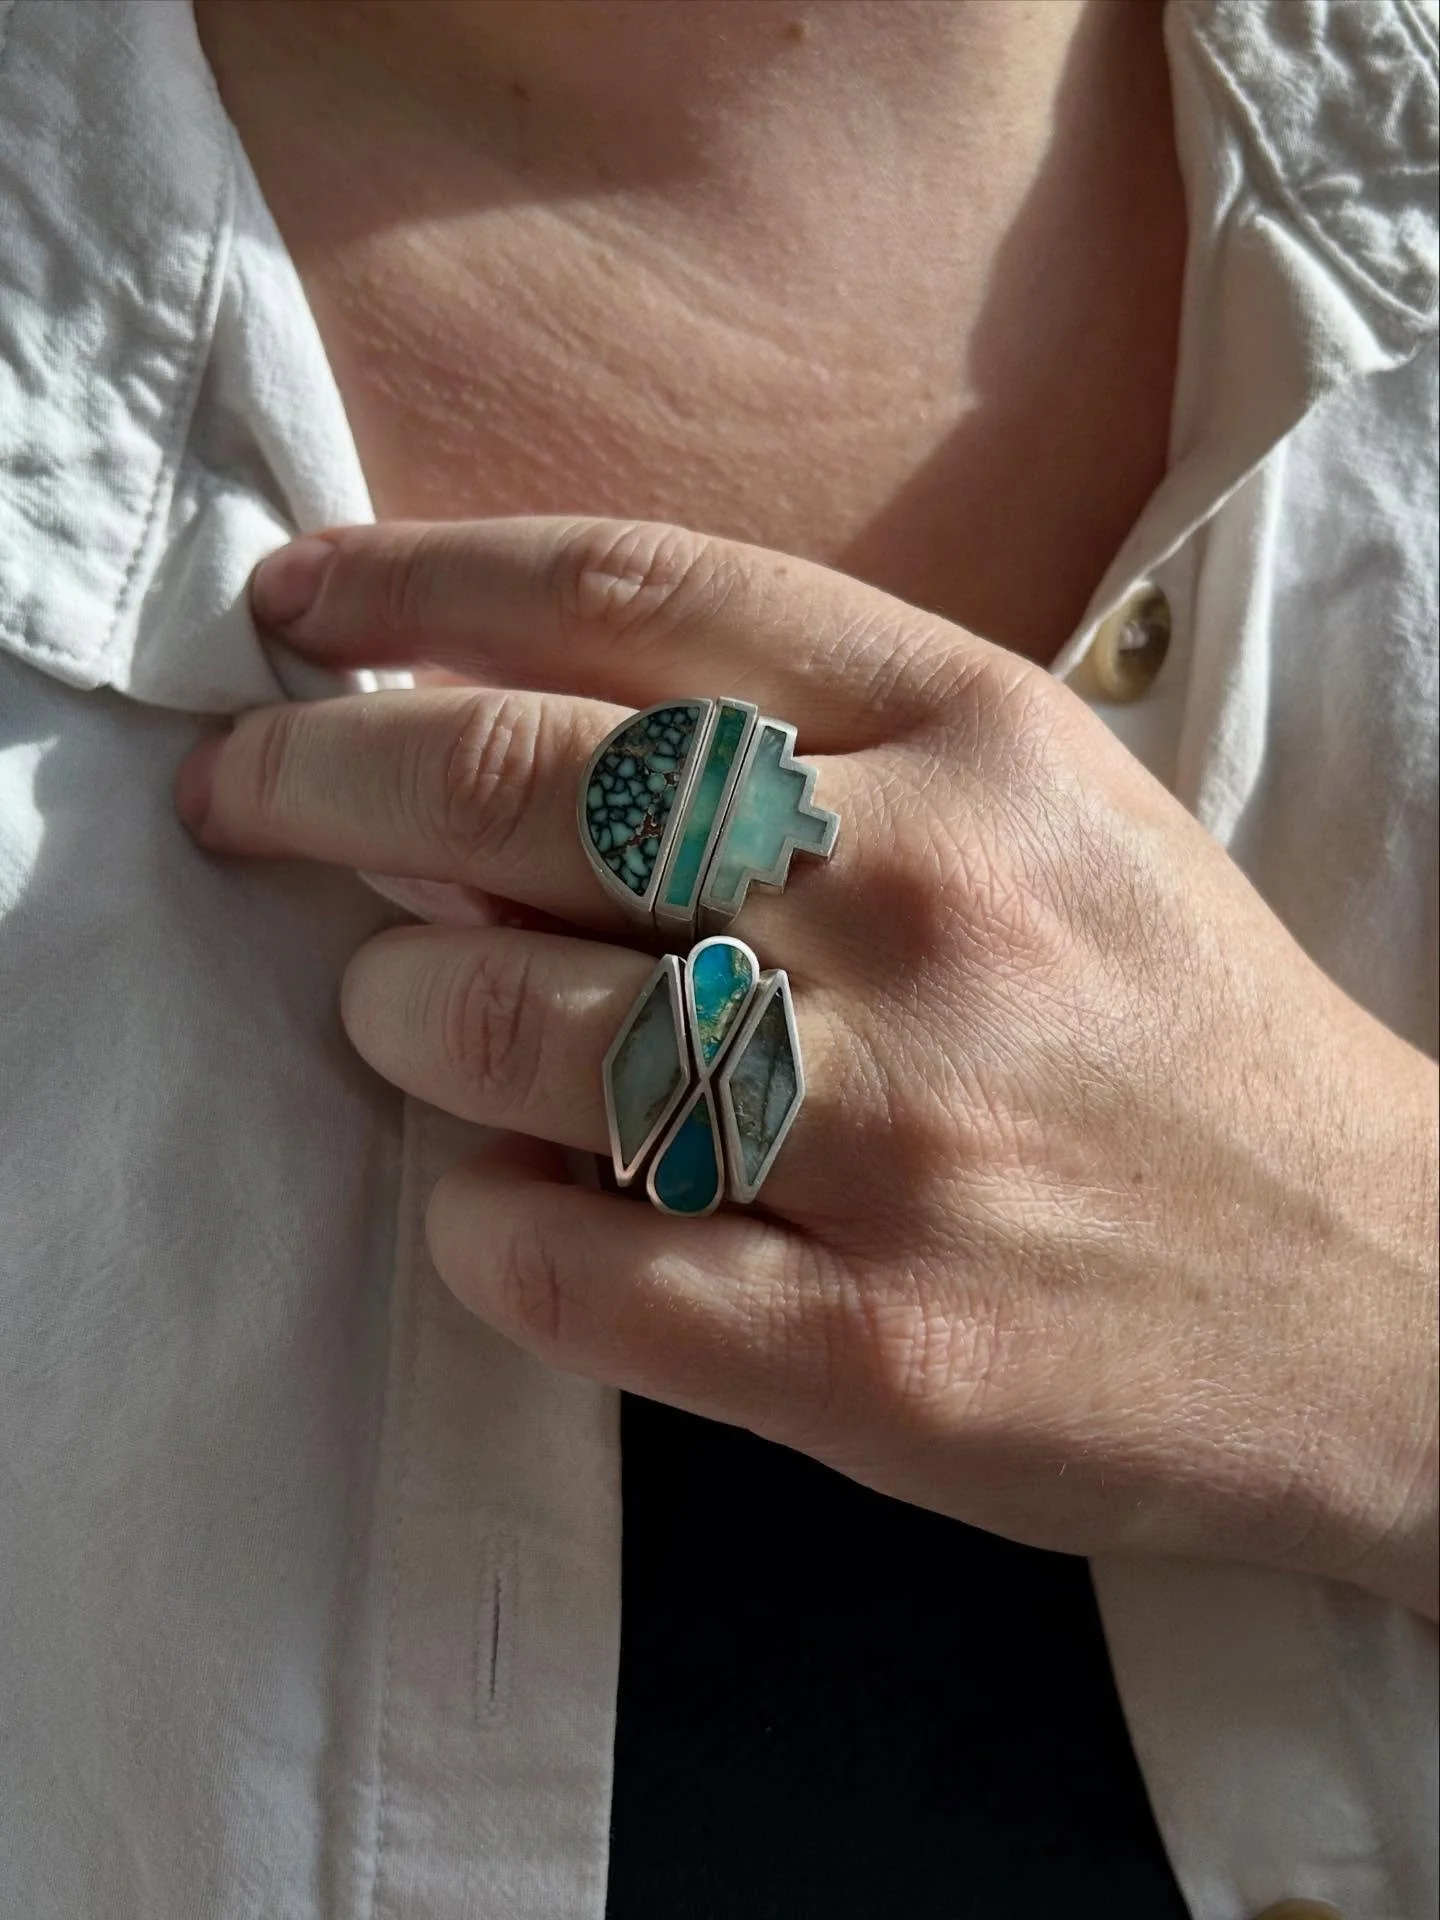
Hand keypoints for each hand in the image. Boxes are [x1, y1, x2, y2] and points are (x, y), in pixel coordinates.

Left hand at [176, 518, 1438, 1614]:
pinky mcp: (875, 1351)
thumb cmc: (1173, 1031)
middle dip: (316, 779)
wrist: (1383, 1286)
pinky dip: (470, 1220)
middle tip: (244, 797)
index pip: (633, 597)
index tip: (298, 604)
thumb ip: (799, 752)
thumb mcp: (1040, 812)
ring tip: (400, 1011)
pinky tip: (494, 1198)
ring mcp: (904, 1135)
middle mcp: (934, 905)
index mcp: (980, 737)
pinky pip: (558, 1264)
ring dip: (392, 1010)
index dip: (416, 580)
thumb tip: (495, 751)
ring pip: (506, 1032)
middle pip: (518, 790)